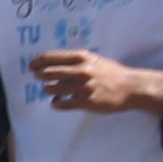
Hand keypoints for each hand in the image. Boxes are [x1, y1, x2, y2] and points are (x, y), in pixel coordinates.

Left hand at [34, 47, 162, 117]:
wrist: (131, 87)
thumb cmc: (110, 73)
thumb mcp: (93, 60)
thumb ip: (73, 61)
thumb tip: (47, 63)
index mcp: (82, 58)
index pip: (50, 57)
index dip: (37, 62)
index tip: (31, 66)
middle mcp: (81, 71)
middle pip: (47, 73)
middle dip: (39, 75)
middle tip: (39, 78)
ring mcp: (83, 87)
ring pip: (51, 89)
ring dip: (49, 90)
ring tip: (55, 90)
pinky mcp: (85, 102)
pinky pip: (60, 104)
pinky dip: (56, 103)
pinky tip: (59, 101)